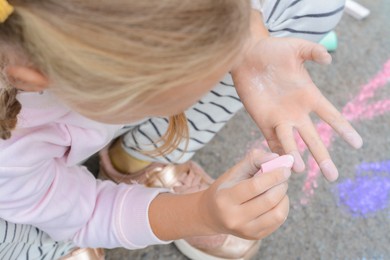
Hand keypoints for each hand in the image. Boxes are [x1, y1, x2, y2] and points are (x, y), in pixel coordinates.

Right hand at [198, 150, 290, 239]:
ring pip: (278, 214)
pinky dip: (283, 207)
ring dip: (284, 197)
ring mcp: (245, 230)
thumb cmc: (225, 189)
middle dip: (281, 185)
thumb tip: (276, 157)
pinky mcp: (255, 236)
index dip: (274, 176)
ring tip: (279, 188)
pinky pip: (278, 221)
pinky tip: (276, 199)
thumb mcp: (233, 172)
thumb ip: (253, 160)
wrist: (212, 215)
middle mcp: (234, 218)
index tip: (285, 168)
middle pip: (268, 200)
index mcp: (225, 198)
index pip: (255, 186)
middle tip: (283, 176)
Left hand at [232, 36, 362, 181]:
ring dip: (296, 157)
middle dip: (323, 157)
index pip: (331, 116)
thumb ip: (313, 51)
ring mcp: (279, 118)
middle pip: (313, 139)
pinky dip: (276, 153)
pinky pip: (271, 141)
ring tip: (301, 170)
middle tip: (333, 177)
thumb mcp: (296, 47)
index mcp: (309, 96)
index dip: (344, 129)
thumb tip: (329, 60)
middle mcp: (296, 112)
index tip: (357, 144)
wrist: (246, 55)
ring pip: (290, 143)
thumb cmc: (272, 50)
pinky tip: (280, 166)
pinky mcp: (262, 121)